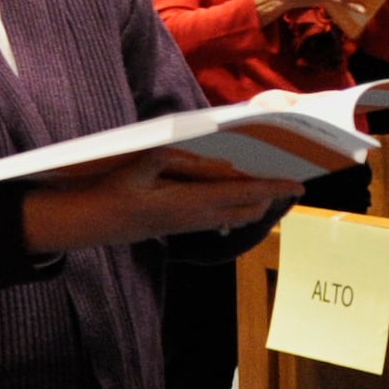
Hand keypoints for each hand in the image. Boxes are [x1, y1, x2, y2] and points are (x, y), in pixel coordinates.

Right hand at [19, 150, 301, 253]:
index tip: (298, 184)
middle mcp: (195, 217)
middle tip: (290, 183)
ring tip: (270, 189)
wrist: (89, 222)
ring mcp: (189, 225)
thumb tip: (221, 165)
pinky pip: (219, 218)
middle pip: (246, 210)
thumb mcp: (144, 164)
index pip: (242, 193)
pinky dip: (236, 207)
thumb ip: (184, 162)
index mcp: (188, 201)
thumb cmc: (111, 189)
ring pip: (235, 217)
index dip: (272, 188)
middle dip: (270, 198)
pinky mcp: (180, 227)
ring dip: (255, 203)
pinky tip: (237, 198)